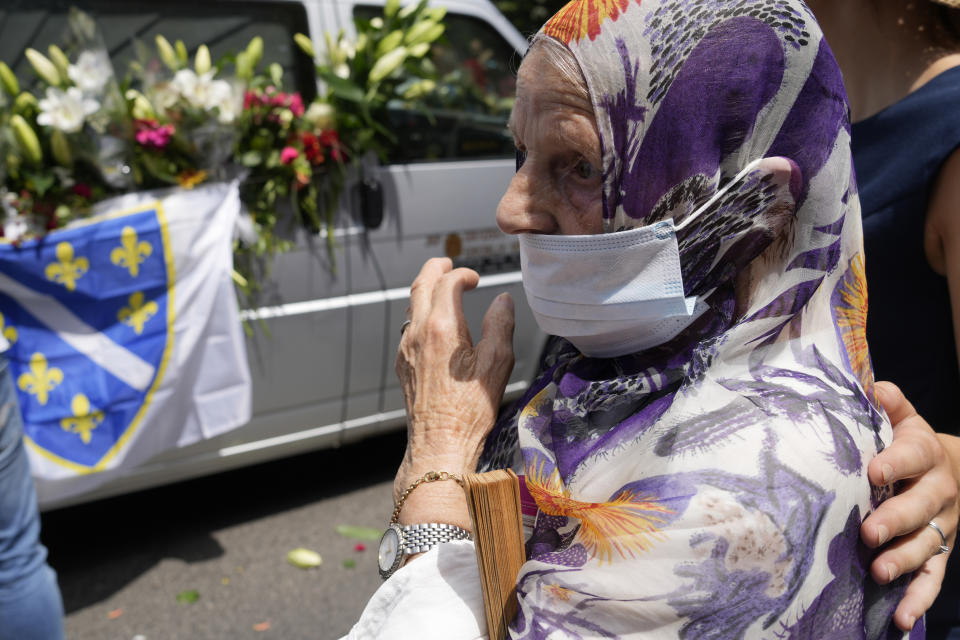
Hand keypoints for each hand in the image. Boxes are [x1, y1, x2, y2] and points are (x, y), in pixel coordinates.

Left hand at [394, 258, 514, 524]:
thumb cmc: (469, 411)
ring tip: (442, 289)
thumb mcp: (497, 364)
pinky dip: (421, 313)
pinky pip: (408, 328)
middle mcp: (417, 334)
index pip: (447, 283)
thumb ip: (500, 325)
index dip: (462, 274)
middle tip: (448, 264)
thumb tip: (502, 301)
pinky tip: (435, 324)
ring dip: (425, 291)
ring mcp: (406, 350)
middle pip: (420, 286)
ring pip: (411, 306)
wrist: (439, 445)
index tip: (476, 279)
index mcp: (442, 328)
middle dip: (434, 270)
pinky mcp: (403, 365)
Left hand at [861, 381, 958, 630]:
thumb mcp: (905, 420)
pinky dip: (919, 600)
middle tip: (869, 532)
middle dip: (895, 520)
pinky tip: (901, 619)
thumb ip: (889, 404)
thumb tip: (871, 385)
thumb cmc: (910, 444)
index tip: (874, 470)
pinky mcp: (939, 553)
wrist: (955, 471)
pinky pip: (933, 579)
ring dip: (904, 561)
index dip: (896, 462)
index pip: (913, 456)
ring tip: (880, 573)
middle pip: (920, 507)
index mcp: (927, 454)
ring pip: (927, 546)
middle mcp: (939, 492)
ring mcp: (942, 526)